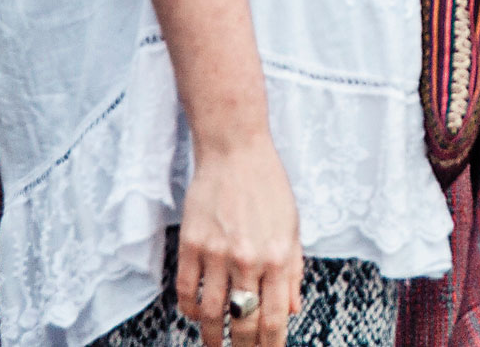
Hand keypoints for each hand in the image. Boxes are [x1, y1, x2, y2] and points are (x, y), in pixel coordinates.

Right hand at [171, 129, 300, 346]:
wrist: (235, 151)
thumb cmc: (269, 188)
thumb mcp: (292, 227)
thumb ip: (293, 271)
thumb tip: (292, 310)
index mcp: (279, 256)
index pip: (274, 317)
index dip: (271, 345)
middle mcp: (249, 259)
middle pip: (243, 321)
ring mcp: (217, 253)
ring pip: (211, 313)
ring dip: (212, 337)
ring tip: (214, 346)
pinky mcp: (191, 245)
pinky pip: (186, 291)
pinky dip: (190, 310)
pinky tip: (196, 315)